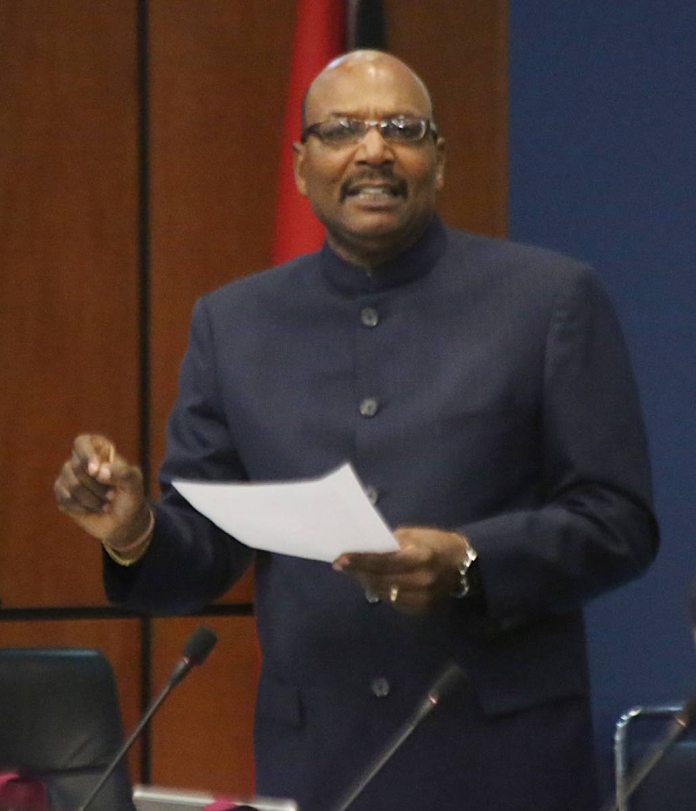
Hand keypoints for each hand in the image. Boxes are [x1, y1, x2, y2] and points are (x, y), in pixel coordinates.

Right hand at [54, 434, 149, 549]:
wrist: (123, 522)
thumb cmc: (130, 496)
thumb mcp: (134, 483)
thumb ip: (122, 473)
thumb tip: (99, 472)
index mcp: (99, 450)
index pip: (82, 442)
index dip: (87, 455)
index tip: (95, 471)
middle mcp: (80, 460)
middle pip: (77, 467)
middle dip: (98, 487)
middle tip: (113, 496)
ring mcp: (68, 477)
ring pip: (72, 485)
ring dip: (92, 499)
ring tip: (105, 504)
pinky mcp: (62, 494)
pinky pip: (66, 499)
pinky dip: (83, 508)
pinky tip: (93, 509)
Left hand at [333, 526, 469, 614]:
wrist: (467, 567)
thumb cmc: (438, 544)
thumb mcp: (416, 535)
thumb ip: (392, 543)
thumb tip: (366, 549)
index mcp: (421, 557)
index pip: (383, 561)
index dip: (360, 560)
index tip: (341, 559)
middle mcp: (421, 581)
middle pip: (380, 579)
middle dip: (358, 572)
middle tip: (341, 564)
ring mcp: (422, 599)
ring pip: (384, 593)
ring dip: (366, 582)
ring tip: (354, 572)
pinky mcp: (422, 610)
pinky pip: (393, 601)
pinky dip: (381, 591)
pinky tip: (373, 582)